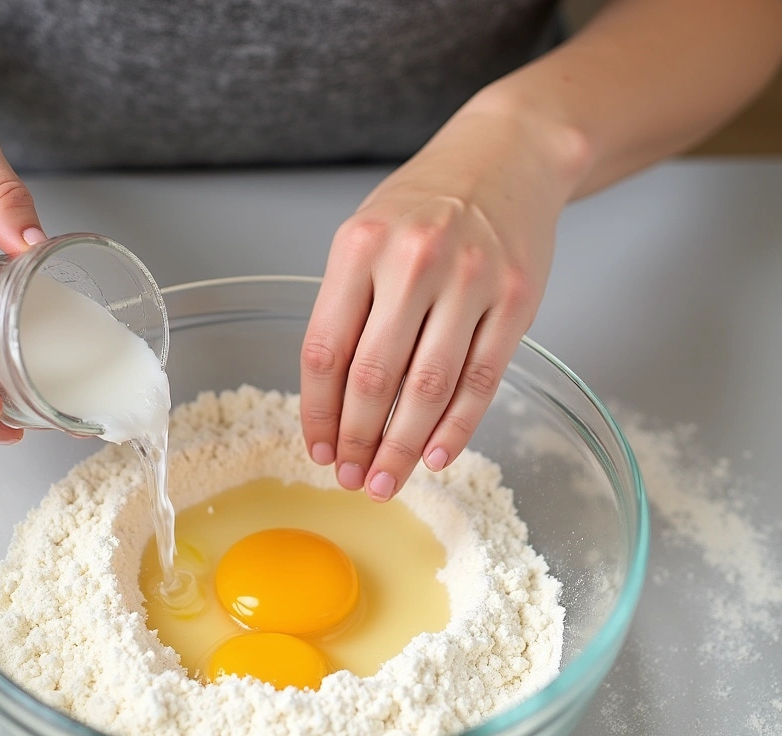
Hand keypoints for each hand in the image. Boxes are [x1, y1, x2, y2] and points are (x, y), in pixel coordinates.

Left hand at [300, 99, 578, 499]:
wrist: (509, 155)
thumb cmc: (425, 206)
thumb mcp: (366, 239)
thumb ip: (346, 310)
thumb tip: (334, 405)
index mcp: (360, 248)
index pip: (325, 351)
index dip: (317, 413)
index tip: (317, 450)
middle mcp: (414, 261)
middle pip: (374, 377)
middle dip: (357, 441)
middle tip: (350, 479)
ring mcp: (471, 280)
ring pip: (428, 388)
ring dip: (402, 447)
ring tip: (384, 482)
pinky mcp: (516, 301)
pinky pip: (481, 380)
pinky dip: (456, 427)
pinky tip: (436, 457)